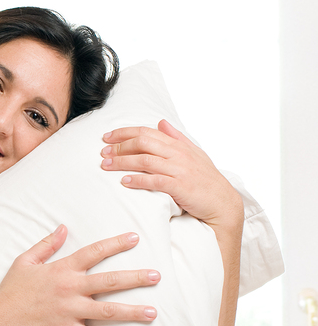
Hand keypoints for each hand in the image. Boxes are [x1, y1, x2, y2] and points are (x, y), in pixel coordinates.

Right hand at [0, 225, 160, 325]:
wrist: (0, 320)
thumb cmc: (12, 290)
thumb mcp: (25, 261)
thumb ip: (46, 244)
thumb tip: (62, 227)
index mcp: (62, 269)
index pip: (94, 252)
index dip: (115, 244)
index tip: (135, 238)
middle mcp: (70, 288)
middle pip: (110, 281)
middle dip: (135, 278)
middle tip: (157, 276)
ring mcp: (70, 310)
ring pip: (108, 310)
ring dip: (132, 311)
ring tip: (152, 312)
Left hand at [100, 120, 242, 231]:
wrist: (223, 203)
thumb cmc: (206, 179)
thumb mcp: (194, 153)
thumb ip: (176, 138)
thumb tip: (161, 122)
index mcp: (179, 145)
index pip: (147, 132)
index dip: (125, 132)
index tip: (107, 137)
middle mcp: (178, 154)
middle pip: (143, 143)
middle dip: (120, 146)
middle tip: (103, 152)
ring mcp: (180, 170)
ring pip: (145, 160)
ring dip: (122, 162)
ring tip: (106, 165)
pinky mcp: (180, 187)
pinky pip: (155, 181)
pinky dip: (138, 180)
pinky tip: (124, 182)